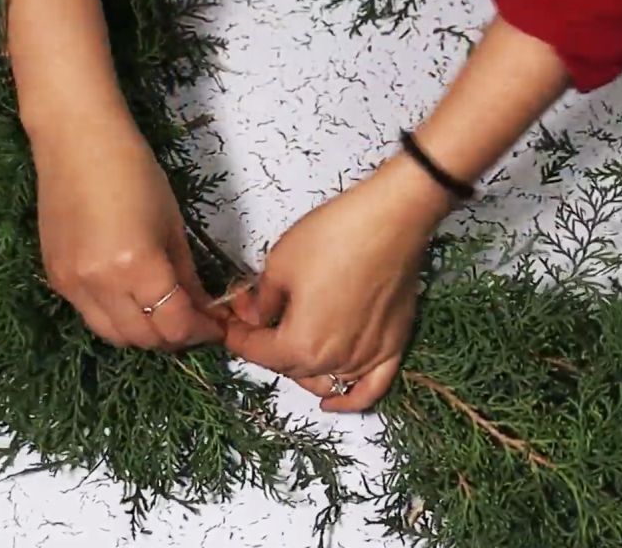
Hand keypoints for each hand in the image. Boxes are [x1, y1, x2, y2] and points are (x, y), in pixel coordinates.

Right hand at [31, 111, 223, 349]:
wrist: (75, 139)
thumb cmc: (133, 169)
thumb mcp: (173, 224)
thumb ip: (188, 275)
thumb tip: (206, 309)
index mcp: (136, 267)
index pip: (174, 325)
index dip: (202, 331)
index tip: (218, 326)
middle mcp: (100, 284)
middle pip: (144, 339)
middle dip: (176, 337)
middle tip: (196, 321)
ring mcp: (71, 284)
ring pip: (114, 336)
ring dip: (144, 333)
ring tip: (166, 314)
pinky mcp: (55, 277)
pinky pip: (90, 315)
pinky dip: (116, 318)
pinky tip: (132, 298)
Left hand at [224, 156, 450, 410]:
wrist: (391, 220)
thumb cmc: (335, 237)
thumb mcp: (279, 264)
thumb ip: (262, 301)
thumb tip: (254, 316)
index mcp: (300, 344)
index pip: (256, 351)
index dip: (237, 334)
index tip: (229, 319)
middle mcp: (332, 361)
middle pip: (288, 367)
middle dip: (267, 344)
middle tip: (256, 316)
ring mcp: (366, 358)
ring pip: (323, 381)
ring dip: (301, 369)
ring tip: (291, 344)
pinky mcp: (393, 348)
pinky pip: (370, 389)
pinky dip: (350, 400)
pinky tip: (332, 401)